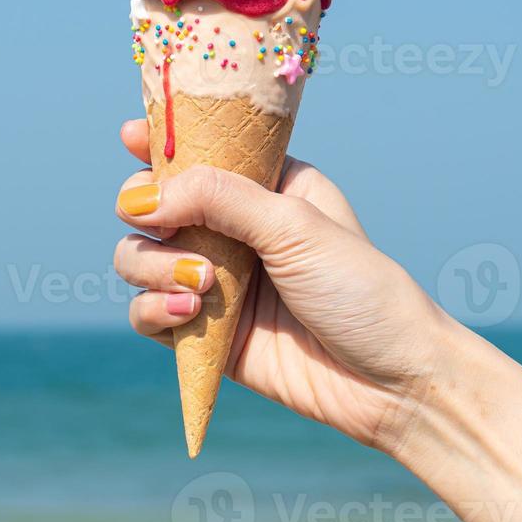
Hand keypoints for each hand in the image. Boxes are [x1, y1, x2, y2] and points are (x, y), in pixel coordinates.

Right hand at [113, 119, 452, 449]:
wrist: (392, 384)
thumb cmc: (363, 292)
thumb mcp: (295, 225)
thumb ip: (218, 198)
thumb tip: (141, 198)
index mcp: (265, 187)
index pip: (200, 151)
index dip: (159, 140)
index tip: (130, 137)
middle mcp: (233, 229)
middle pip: (149, 203)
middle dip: (145, 212)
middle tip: (165, 226)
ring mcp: (214, 282)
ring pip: (136, 258)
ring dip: (151, 267)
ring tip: (198, 286)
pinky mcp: (204, 334)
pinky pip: (146, 314)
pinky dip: (153, 310)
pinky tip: (189, 314)